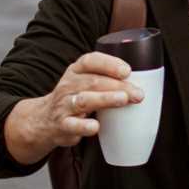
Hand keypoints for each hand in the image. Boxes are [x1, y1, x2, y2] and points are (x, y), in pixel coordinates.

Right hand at [4, 52, 144, 165]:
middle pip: (93, 81)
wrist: (44, 120)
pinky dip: (84, 127)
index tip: (127, 71)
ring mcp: (64, 105)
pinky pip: (72, 125)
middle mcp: (68, 85)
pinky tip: (96, 127)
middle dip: (118, 86)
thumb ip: (108, 79)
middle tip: (137, 93)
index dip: (109, 64)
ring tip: (122, 101)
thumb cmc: (75, 97)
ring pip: (84, 100)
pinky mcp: (61, 125)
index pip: (90, 61)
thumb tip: (144, 83)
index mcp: (76, 70)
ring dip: (105, 99)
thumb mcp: (85, 82)